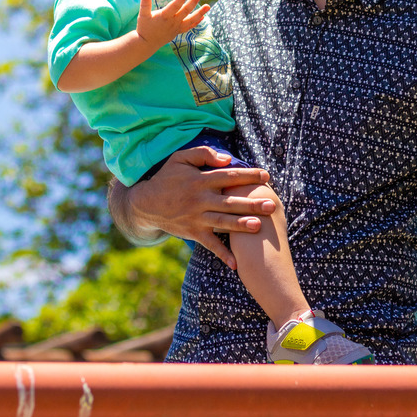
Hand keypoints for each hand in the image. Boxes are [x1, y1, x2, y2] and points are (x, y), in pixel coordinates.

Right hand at [110, 144, 273, 269]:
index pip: (229, 176)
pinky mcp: (193, 232)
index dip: (248, 176)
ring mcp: (196, 218)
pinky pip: (210, 244)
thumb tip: (227, 158)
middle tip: (271, 205)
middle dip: (251, 203)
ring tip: (259, 226)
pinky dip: (222, 254)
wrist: (146, 204)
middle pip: (229, 202)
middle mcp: (200, 199)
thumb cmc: (168, 178)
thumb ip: (203, 153)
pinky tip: (236, 263)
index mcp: (200, 180)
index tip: (266, 176)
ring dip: (241, 225)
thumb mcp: (180, 158)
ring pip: (222, 222)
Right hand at [135, 0, 208, 48]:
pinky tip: (203, 16)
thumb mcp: (142, 15)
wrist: (147, 44)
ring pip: (191, 20)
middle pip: (186, 11)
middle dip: (194, 1)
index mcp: (164, 16)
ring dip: (200, 12)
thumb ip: (145, 4)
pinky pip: (189, 26)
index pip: (175, 6)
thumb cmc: (144, 28)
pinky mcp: (178, 31)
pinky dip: (196, 22)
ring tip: (208, 6)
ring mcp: (177, 27)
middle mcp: (173, 22)